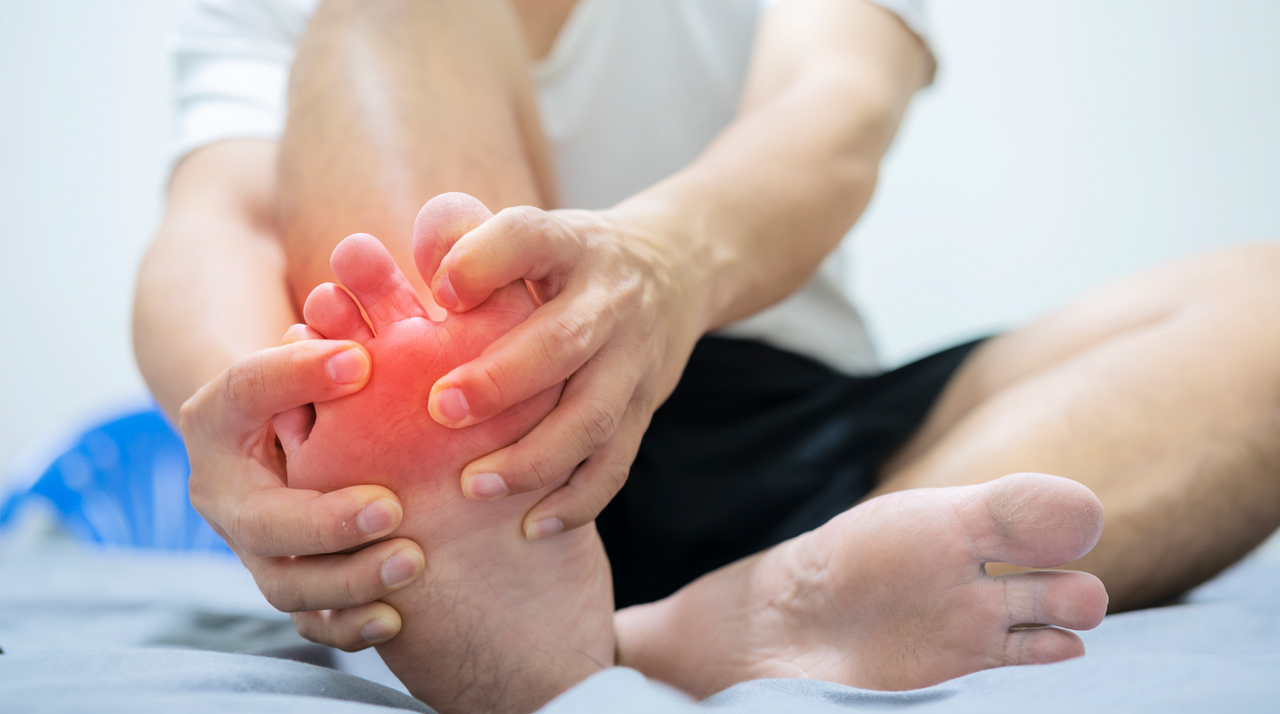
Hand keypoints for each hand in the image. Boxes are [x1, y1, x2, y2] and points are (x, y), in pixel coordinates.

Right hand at [181, 337, 424, 650]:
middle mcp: (227, 494)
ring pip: (286, 584)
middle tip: (392, 508)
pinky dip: (347, 627)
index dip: (296, 376)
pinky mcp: (290, 582)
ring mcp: (256, 548)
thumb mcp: (314, 349)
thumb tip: (360, 359)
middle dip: (326, 522)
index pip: (246, 392)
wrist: (285, 434)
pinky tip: (395, 617)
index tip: (362, 362)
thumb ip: (328, 346)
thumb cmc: (312, 377)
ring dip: (349, 579)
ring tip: (412, 560)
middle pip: (263, 521)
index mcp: (220, 421)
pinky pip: (310, 624)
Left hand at [415, 195, 707, 537]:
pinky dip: (577, 501)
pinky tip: (531, 527)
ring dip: (532, 458)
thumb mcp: (529, 234)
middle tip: (441, 410)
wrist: (675, 269)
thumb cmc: (566, 261)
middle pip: (563, 341)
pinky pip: (615, 464)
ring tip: (472, 486)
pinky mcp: (644, 409)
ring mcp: (633, 360)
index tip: (438, 292)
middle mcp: (609, 301)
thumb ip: (467, 244)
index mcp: (569, 245)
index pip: (529, 239)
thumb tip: (413, 267)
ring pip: (591, 417)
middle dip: (501, 380)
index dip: (482, 263)